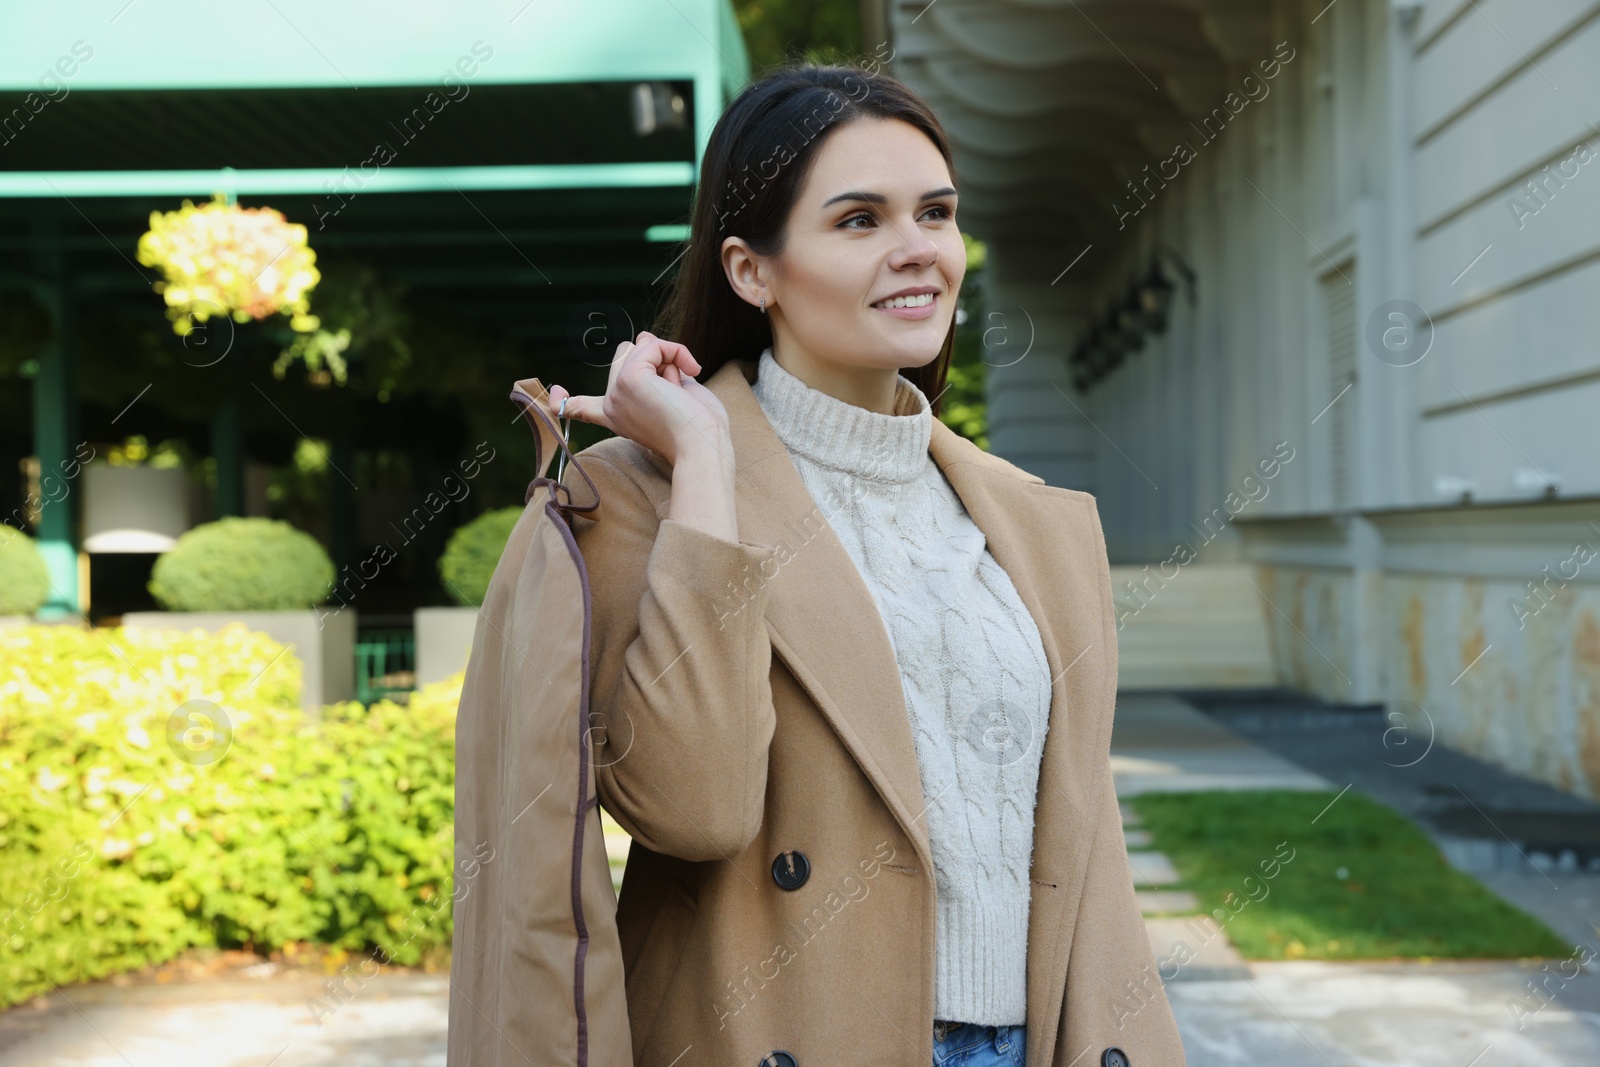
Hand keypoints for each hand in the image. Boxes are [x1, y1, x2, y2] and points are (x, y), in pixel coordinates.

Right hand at [547, 331, 730, 467]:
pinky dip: (677, 352)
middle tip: (675, 392)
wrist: (704, 445)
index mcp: (617, 416)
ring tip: (677, 389)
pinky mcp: (629, 379)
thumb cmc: (698, 427)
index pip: (580, 408)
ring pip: (641, 344)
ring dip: (668, 358)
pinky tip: (690, 371)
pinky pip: (655, 344)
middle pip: (628, 353)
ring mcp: (616, 391)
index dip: (563, 400)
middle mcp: (611, 405)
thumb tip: (642, 338)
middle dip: (659, 359)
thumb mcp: (672, 392)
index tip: (554, 395)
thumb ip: (655, 367)